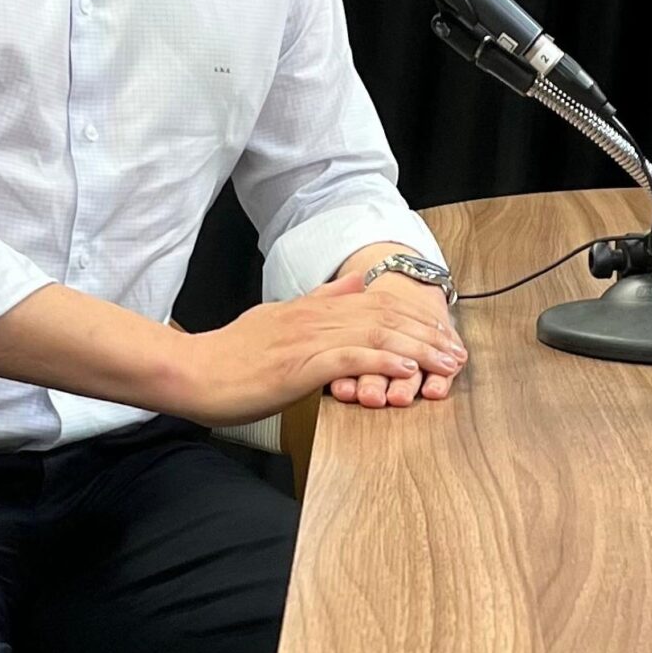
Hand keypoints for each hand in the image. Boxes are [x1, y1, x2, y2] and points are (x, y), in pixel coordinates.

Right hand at [171, 273, 464, 426]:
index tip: (443, 333)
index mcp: (313, 307)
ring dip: (416, 351)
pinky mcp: (299, 365)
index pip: (377, 304)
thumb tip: (353, 282)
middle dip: (427, 335)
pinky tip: (406, 371)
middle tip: (458, 353)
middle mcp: (315, 317)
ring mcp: (308, 340)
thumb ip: (318, 298)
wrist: (193, 371)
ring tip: (446, 364)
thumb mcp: (278, 314)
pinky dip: (381, 363)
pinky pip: (349, 360)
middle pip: (385, 319)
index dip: (416, 317)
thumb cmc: (231, 353)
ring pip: (374, 337)